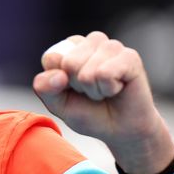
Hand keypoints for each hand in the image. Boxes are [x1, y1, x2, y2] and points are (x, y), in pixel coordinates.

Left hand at [32, 31, 173, 173]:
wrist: (121, 131)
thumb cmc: (89, 113)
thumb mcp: (58, 104)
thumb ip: (44, 88)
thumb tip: (58, 75)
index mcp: (71, 47)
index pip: (51, 58)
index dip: (58, 82)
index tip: (73, 89)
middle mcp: (91, 42)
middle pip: (69, 63)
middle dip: (78, 86)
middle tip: (92, 91)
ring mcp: (112, 47)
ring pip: (88, 71)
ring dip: (94, 90)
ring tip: (105, 91)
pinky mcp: (130, 57)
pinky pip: (105, 73)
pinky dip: (108, 89)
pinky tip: (117, 88)